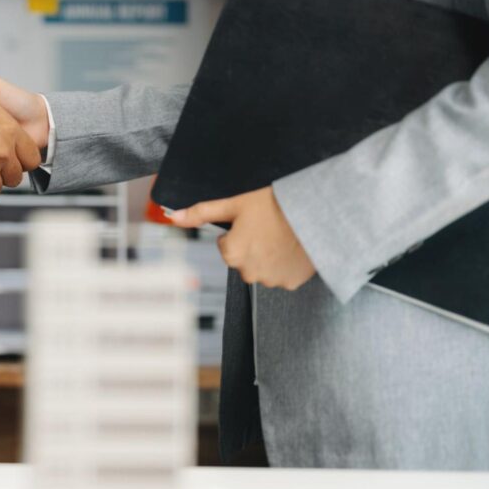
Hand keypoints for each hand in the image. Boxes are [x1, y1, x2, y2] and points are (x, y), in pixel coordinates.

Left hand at [168, 187, 315, 290]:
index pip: (227, 245)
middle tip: (268, 228)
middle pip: (243, 259)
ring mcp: (270, 280)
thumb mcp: (235, 204)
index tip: (252, 222)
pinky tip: (293, 248)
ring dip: (268, 257)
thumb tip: (173, 217)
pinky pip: (282, 276)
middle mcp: (247, 272)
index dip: (239, 231)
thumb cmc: (275, 206)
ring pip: (262, 269)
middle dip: (251, 246)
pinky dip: (285, 265)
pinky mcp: (290, 283)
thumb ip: (202, 212)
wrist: (315, 214)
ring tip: (282, 237)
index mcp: (231, 253)